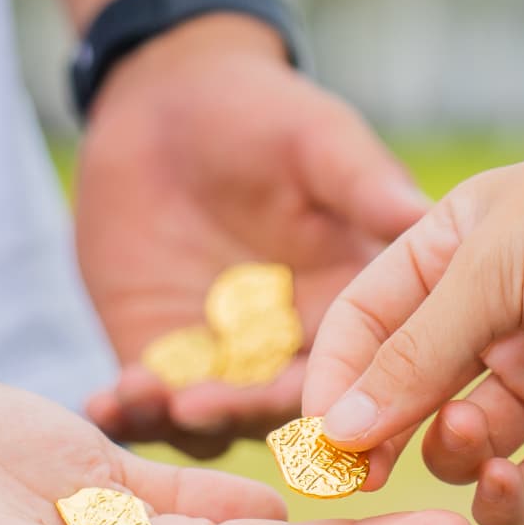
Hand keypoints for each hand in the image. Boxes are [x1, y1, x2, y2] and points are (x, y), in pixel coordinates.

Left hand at [75, 16, 428, 458]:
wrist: (166, 103)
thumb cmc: (261, 111)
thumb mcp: (316, 140)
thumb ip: (364, 186)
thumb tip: (425, 214)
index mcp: (348, 308)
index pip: (352, 370)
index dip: (336, 396)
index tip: (306, 407)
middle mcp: (290, 351)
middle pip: (275, 410)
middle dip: (237, 412)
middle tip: (199, 406)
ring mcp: (222, 362)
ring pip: (208, 421)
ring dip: (175, 421)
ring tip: (143, 398)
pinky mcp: (159, 358)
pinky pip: (145, 405)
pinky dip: (125, 412)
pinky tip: (99, 406)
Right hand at [303, 96, 523, 524]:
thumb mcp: (490, 272)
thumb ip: (414, 358)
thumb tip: (337, 434)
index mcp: (447, 262)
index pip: (361, 334)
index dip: (332, 385)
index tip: (316, 435)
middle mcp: (490, 324)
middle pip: (403, 399)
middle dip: (377, 439)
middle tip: (359, 476)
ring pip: (463, 448)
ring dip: (451, 453)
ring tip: (472, 430)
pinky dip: (508, 503)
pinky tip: (502, 484)